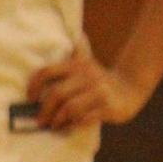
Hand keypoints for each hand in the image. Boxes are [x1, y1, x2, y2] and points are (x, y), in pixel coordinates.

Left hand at [25, 45, 146, 131]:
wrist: (131, 87)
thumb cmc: (100, 80)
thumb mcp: (88, 62)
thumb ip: (77, 51)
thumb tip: (74, 34)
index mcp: (78, 65)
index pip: (48, 71)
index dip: (34, 85)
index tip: (30, 98)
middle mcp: (88, 76)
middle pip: (57, 94)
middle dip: (45, 110)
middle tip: (40, 121)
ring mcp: (99, 92)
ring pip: (70, 108)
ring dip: (58, 120)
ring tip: (54, 125)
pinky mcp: (109, 107)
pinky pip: (85, 119)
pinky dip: (73, 126)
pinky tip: (69, 128)